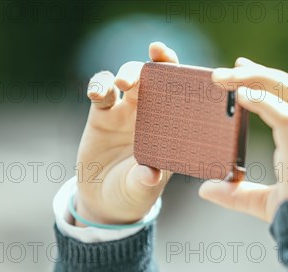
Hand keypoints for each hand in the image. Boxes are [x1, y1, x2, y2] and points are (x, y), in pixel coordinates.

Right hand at [74, 42, 178, 225]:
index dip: (188, 76)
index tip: (190, 67)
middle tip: (155, 55)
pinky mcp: (102, 114)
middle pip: (159, 78)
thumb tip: (149, 174)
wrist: (105, 201)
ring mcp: (127, 112)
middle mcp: (154, 115)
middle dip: (159, 62)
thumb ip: (145, 181)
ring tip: (122, 83)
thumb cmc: (134, 194)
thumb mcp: (141, 190)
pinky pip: (101, 91)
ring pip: (131, 78)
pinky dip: (99, 85)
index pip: (186, 96)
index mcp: (173, 130)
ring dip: (129, 73)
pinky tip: (97, 92)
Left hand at [198, 58, 287, 222]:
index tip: (239, 68)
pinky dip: (264, 101)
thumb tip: (205, 188)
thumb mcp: (259, 201)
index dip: (266, 79)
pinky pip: (286, 116)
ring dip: (259, 77)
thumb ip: (234, 192)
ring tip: (228, 75)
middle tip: (226, 69)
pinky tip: (241, 95)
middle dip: (259, 72)